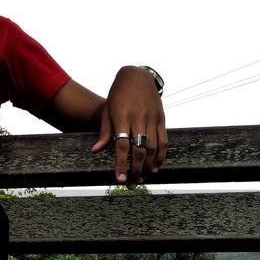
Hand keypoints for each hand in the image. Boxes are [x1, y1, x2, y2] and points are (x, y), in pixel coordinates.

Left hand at [90, 66, 167, 188]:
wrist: (136, 75)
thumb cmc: (118, 94)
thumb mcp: (107, 110)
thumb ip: (104, 132)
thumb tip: (95, 151)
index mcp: (122, 117)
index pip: (122, 145)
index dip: (121, 164)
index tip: (119, 179)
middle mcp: (139, 118)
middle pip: (139, 150)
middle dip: (135, 170)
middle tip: (131, 184)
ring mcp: (152, 118)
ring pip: (152, 148)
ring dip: (147, 166)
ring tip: (141, 179)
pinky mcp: (161, 119)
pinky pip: (163, 141)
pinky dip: (161, 156)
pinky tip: (154, 168)